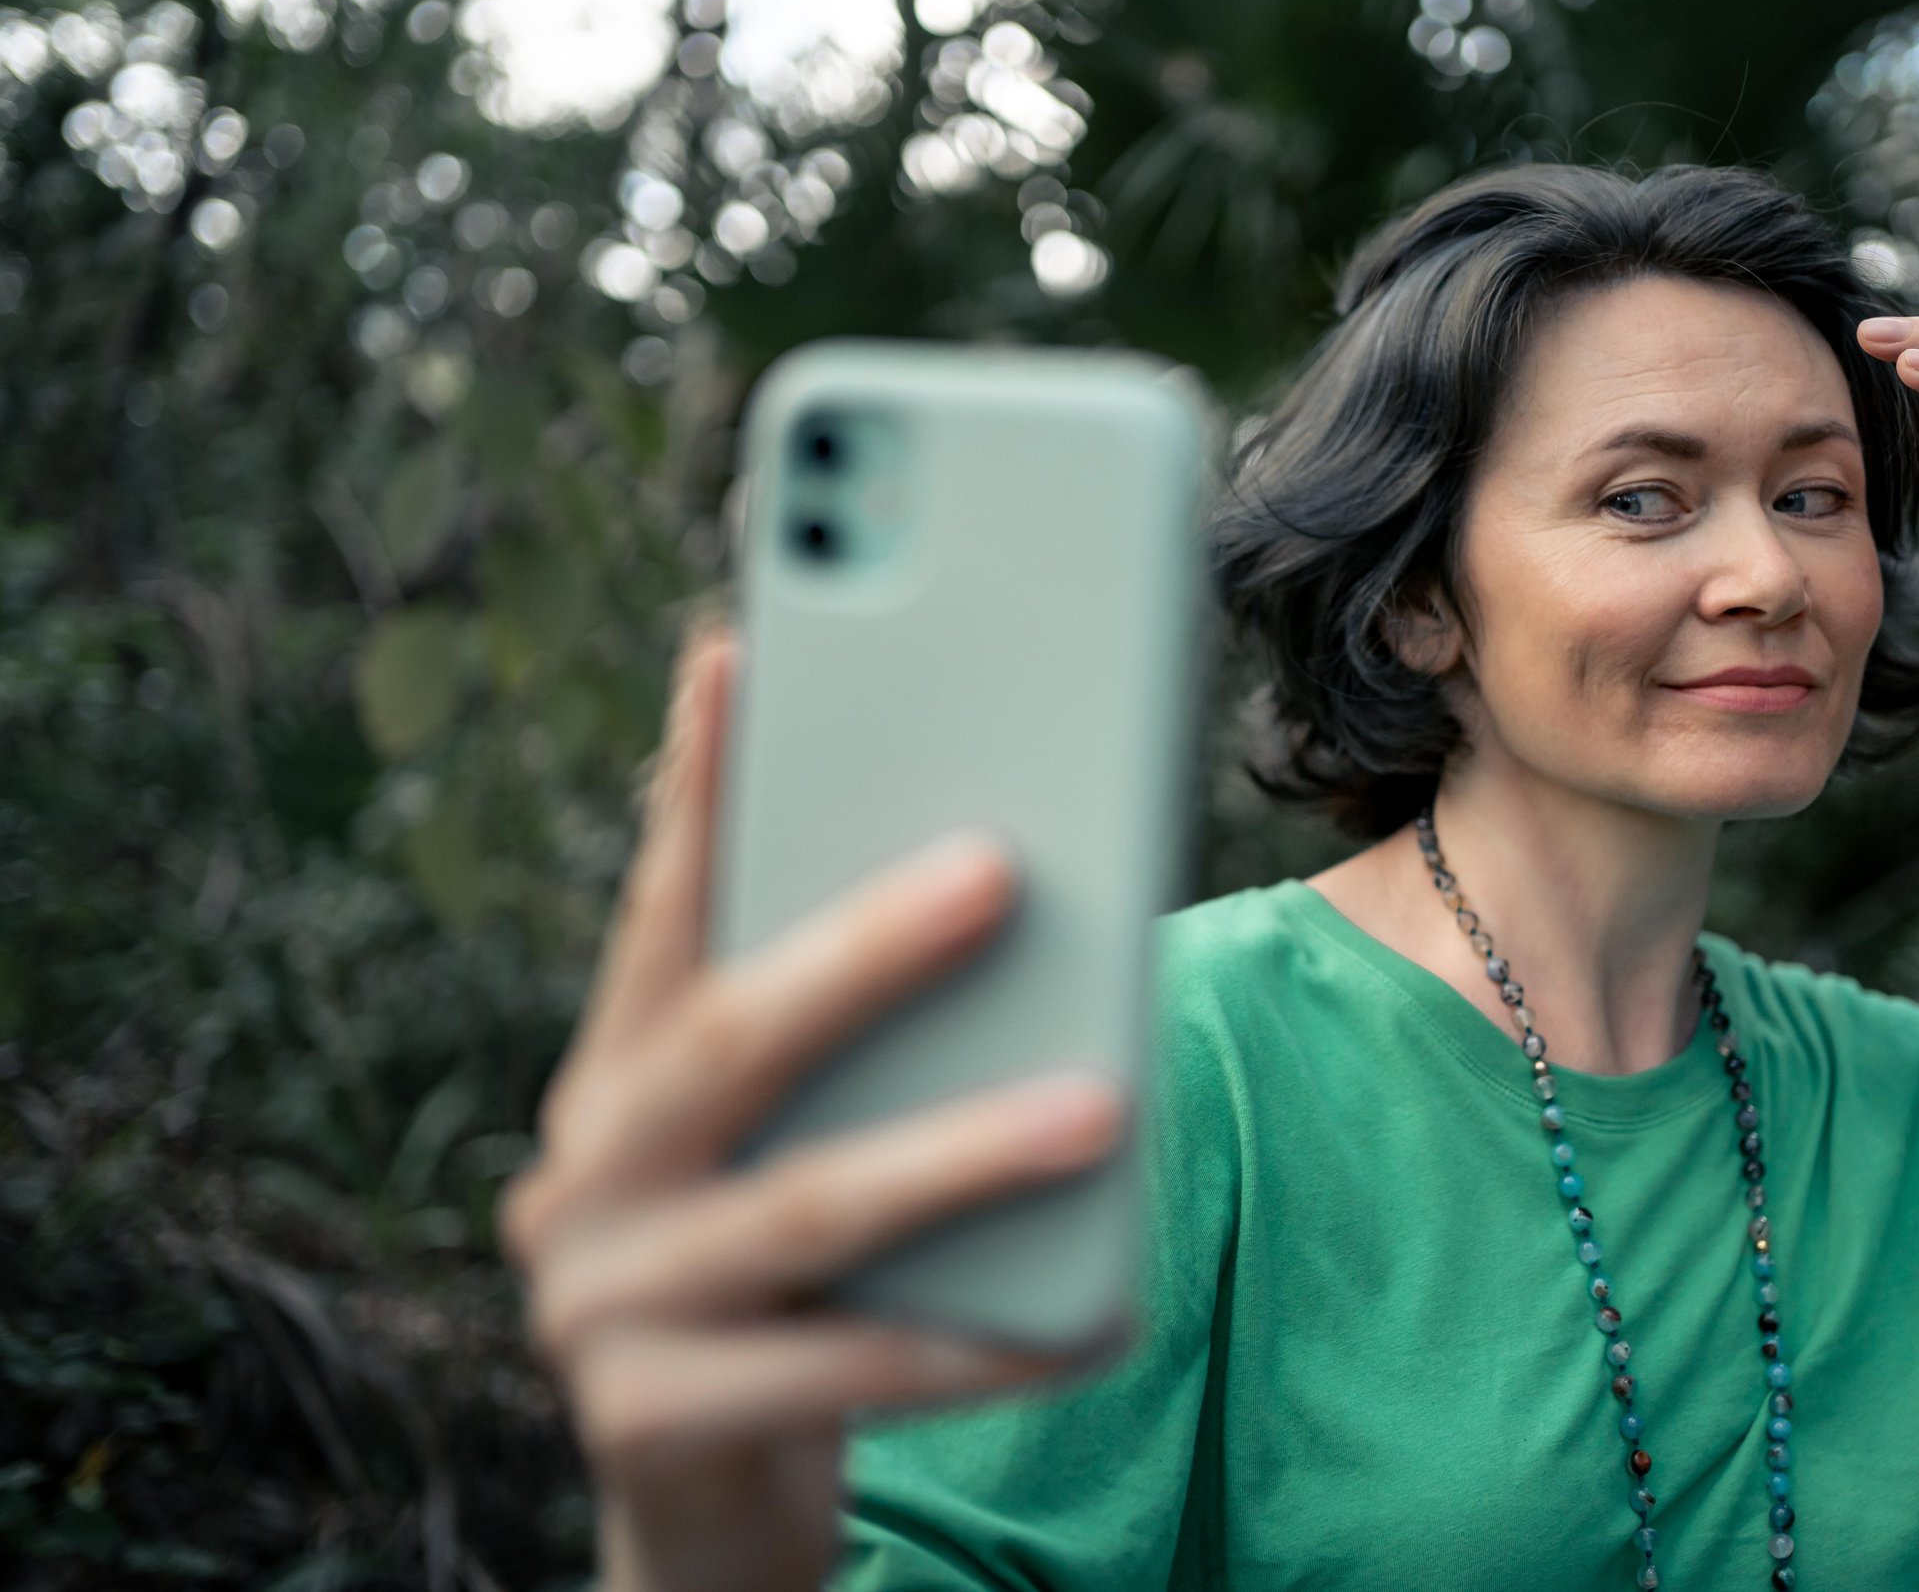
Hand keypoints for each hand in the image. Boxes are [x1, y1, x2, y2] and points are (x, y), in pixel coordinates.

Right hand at [499, 622, 1132, 1591]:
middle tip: (998, 867)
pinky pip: (850, 1369)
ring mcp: (600, 1303)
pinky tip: (1094, 1310)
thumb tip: (1011, 884)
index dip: (696, 786)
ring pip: (803, 1207)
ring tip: (1098, 1105)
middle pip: (722, 1038)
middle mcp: (583, 1176)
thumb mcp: (796, 1147)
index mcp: (617, 1083)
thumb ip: (855, 1045)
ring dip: (959, 1150)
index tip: (737, 651)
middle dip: (864, 944)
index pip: (659, 914)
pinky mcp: (650, 1425)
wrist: (710, 1508)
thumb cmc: (789, 1285)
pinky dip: (980, 1338)